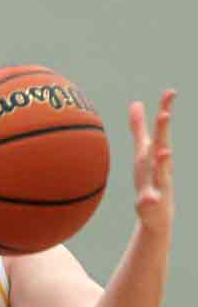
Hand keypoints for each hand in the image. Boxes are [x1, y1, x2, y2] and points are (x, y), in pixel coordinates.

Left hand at [130, 89, 175, 233]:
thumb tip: (136, 103)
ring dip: (163, 162)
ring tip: (165, 151)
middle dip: (163, 131)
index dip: (165, 110)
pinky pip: (150, 201)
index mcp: (156, 154)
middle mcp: (160, 166)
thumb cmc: (149, 179)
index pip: (161, 130)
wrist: (157, 214)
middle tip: (165, 114)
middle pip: (162, 146)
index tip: (171, 92)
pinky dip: (150, 199)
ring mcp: (158, 185)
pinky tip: (149, 199)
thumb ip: (139, 129)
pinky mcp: (152, 204)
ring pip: (161, 173)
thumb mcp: (142, 152)